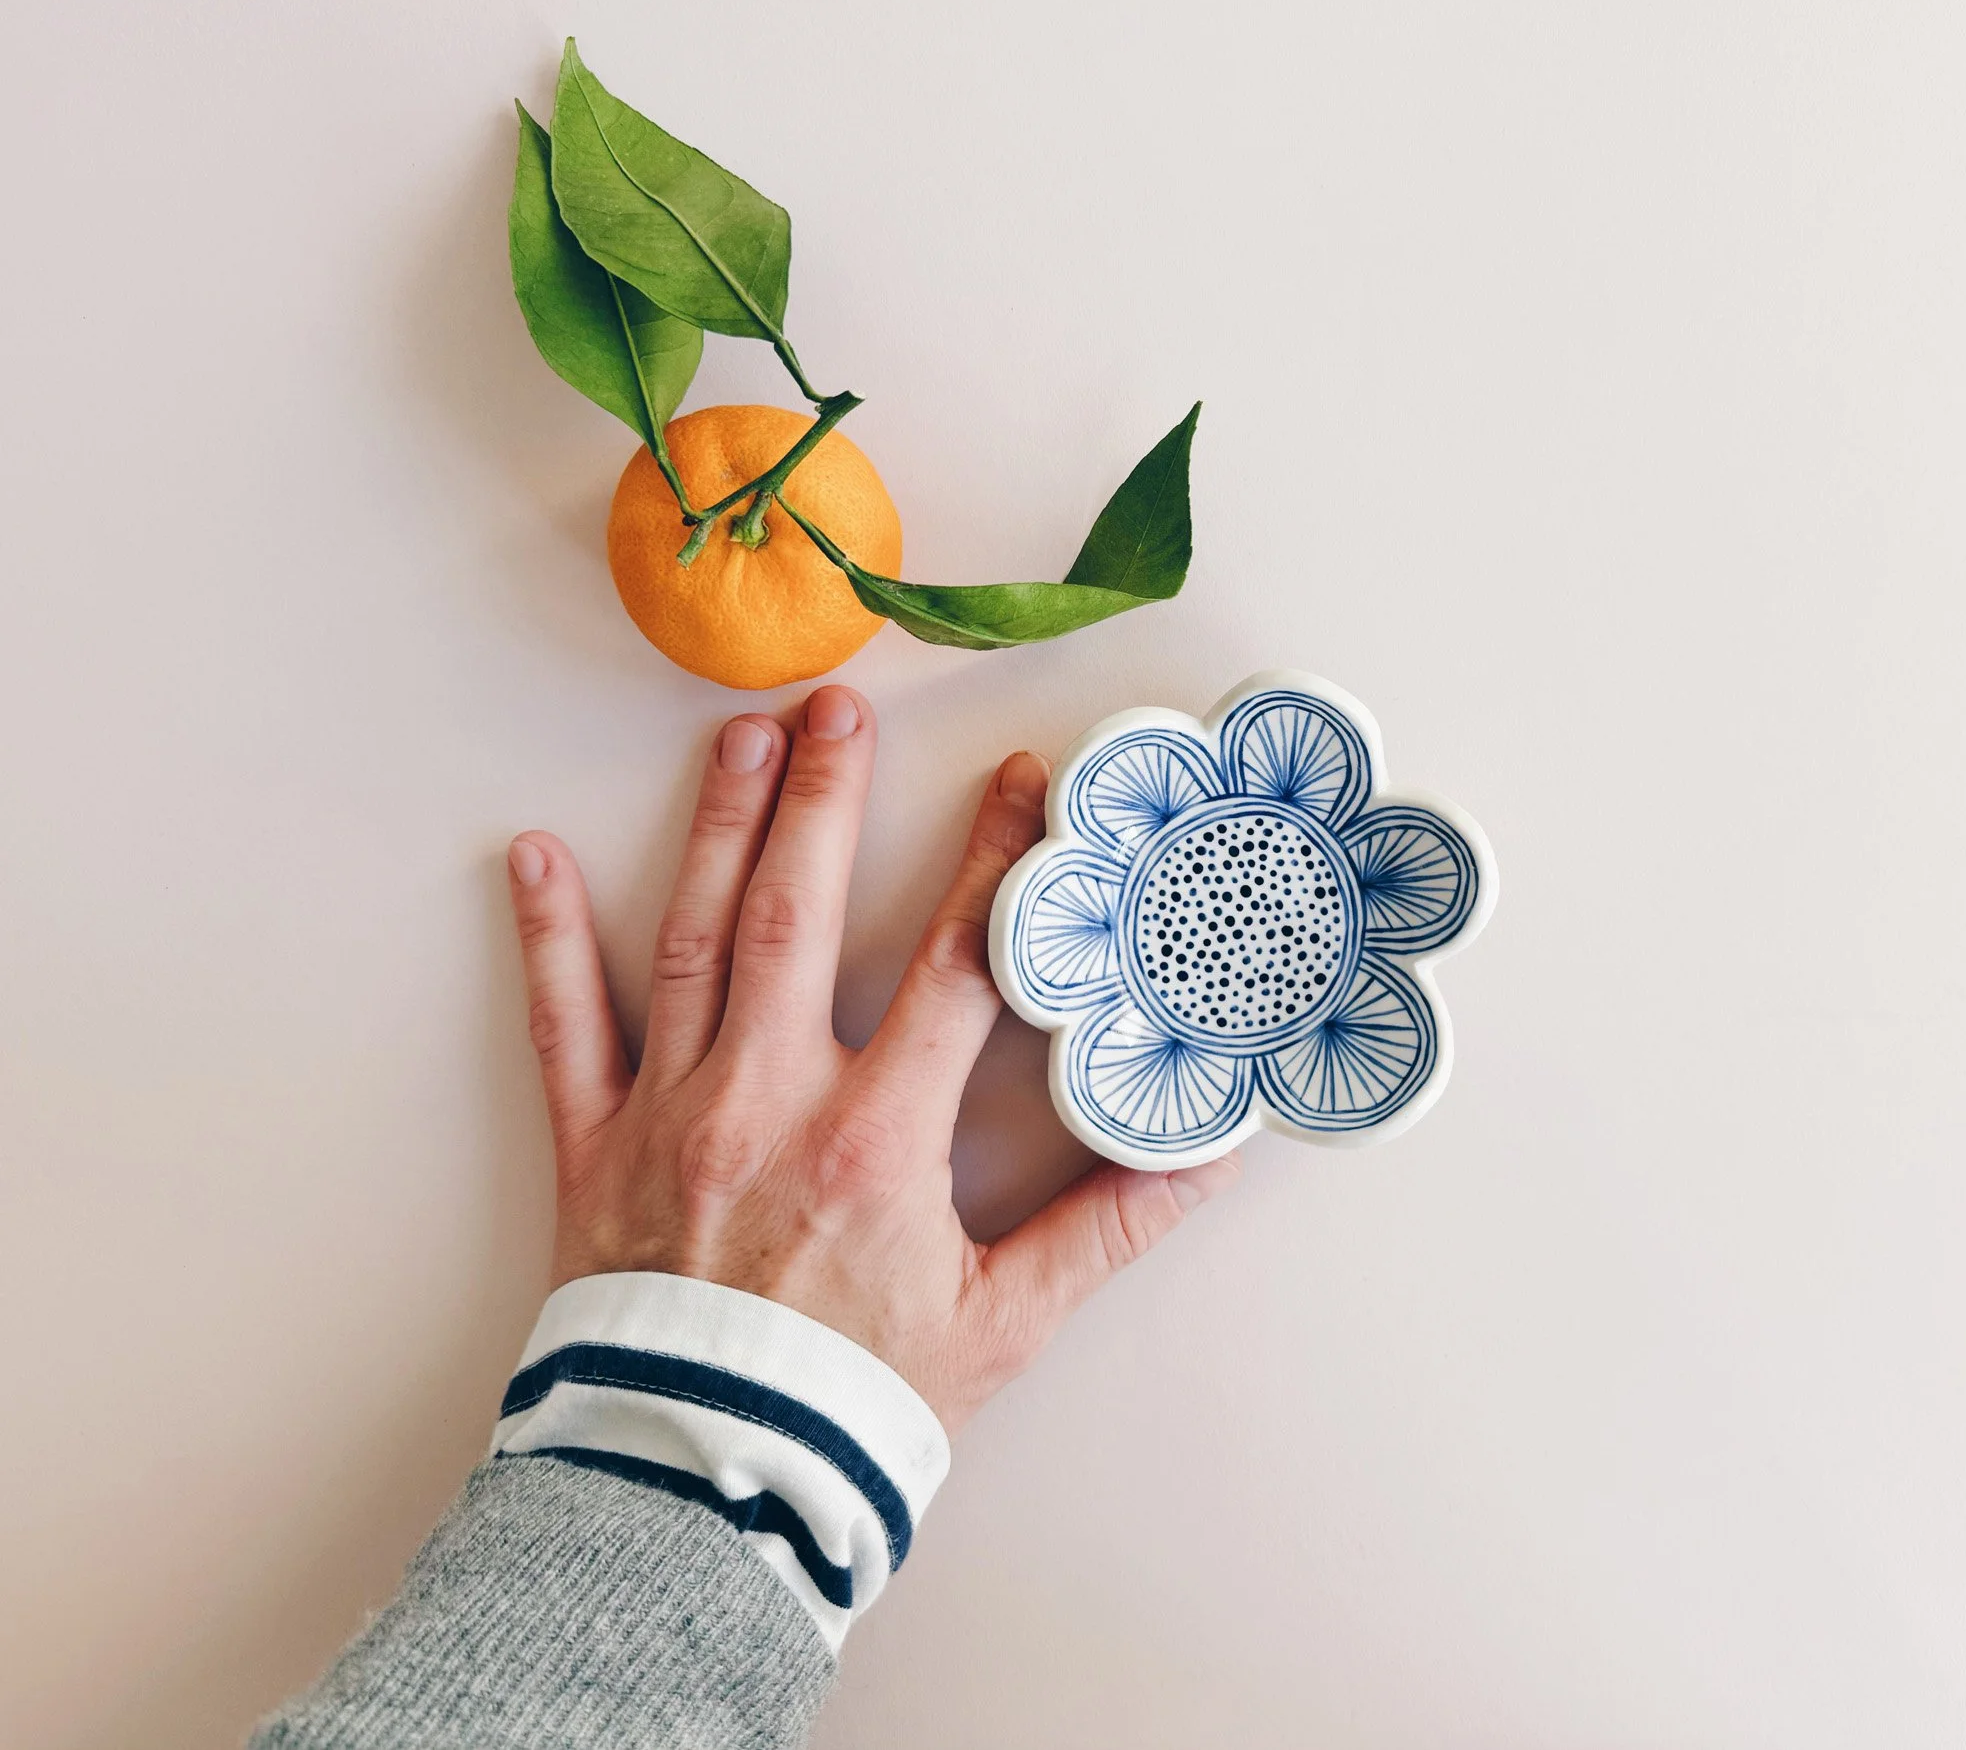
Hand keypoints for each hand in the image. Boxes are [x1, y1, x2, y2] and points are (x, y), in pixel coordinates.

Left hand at [501, 684, 1239, 1432]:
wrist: (702, 1489)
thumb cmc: (853, 1407)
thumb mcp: (1002, 1322)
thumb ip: (1105, 1230)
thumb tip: (1205, 1159)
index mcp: (876, 1138)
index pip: (954, 968)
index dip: (995, 865)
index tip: (1022, 783)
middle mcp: (768, 1101)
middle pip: (799, 913)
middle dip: (827, 800)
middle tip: (843, 707)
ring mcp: (670, 1116)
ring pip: (692, 941)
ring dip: (717, 828)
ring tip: (741, 737)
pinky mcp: (592, 1150)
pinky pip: (564, 1026)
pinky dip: (546, 937)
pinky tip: (530, 853)